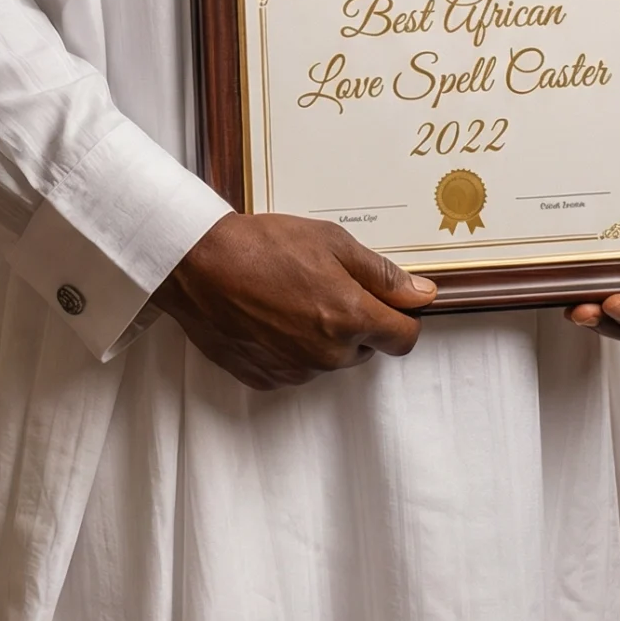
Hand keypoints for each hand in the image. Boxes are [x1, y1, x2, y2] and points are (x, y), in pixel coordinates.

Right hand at [152, 212, 435, 390]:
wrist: (197, 265)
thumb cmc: (262, 247)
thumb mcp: (332, 242)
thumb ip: (382, 275)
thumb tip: (421, 295)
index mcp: (350, 319)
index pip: (404, 338)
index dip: (401, 317)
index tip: (387, 301)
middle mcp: (327, 355)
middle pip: (366, 348)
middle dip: (356, 322)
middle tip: (324, 285)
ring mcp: (296, 371)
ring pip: (330, 359)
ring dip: (323, 336)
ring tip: (290, 297)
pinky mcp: (267, 378)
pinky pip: (296, 368)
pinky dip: (291, 348)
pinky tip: (270, 317)